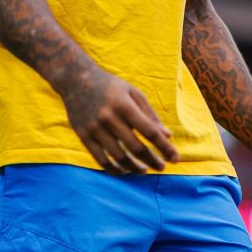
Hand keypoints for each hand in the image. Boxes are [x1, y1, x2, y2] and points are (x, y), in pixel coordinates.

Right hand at [62, 67, 180, 174]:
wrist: (76, 80)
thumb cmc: (111, 87)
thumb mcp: (133, 93)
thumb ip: (150, 114)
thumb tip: (166, 136)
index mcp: (125, 105)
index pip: (149, 131)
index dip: (164, 147)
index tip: (175, 159)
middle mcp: (110, 118)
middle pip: (135, 147)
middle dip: (152, 160)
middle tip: (161, 167)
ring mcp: (95, 128)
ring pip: (119, 157)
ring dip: (134, 168)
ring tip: (144, 170)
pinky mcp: (84, 136)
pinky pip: (101, 159)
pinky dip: (114, 169)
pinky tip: (123, 171)